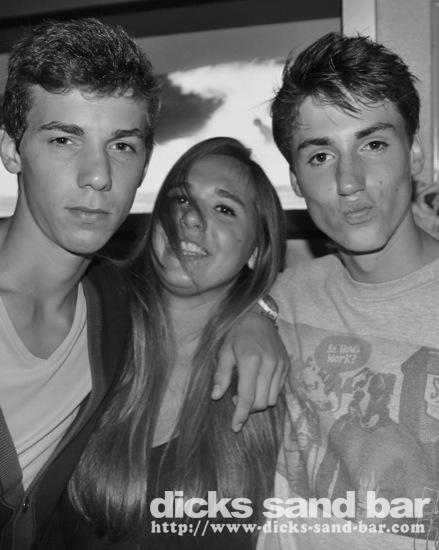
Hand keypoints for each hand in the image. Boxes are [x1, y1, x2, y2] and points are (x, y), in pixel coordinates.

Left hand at [212, 312, 288, 431]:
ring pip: (272, 398)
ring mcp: (280, 365)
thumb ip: (221, 375)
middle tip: (236, 399)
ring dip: (259, 402)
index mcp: (251, 361)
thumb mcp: (224, 351)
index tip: (235, 426)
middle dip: (248, 409)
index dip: (240, 414)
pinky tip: (258, 384)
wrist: (259, 318)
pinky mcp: (287, 366)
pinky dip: (268, 393)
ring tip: (247, 391)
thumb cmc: (238, 334)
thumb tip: (216, 396)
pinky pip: (279, 389)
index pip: (247, 396)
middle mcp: (269, 364)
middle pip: (261, 402)